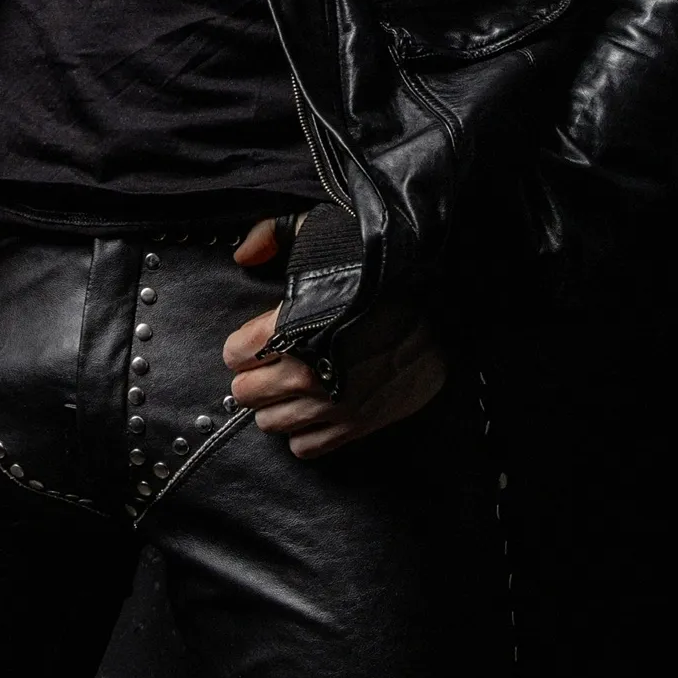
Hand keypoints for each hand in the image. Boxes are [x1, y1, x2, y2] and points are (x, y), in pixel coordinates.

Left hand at [223, 215, 446, 457]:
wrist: (443, 301)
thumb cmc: (378, 265)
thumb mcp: (320, 230)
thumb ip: (272, 235)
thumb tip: (243, 255)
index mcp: (290, 327)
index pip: (235, 354)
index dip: (242, 344)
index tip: (256, 337)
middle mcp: (305, 372)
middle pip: (246, 394)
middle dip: (255, 375)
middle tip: (274, 361)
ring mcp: (330, 404)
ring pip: (271, 424)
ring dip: (277, 404)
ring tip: (296, 384)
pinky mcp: (356, 426)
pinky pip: (306, 447)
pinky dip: (305, 430)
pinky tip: (317, 406)